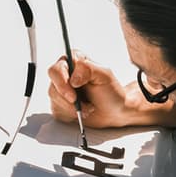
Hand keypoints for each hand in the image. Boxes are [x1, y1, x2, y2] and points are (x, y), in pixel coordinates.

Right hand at [47, 54, 175, 129]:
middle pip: (53, 80)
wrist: (123, 113)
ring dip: (70, 106)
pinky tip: (82, 113)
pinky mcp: (64, 105)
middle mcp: (69, 74)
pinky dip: (69, 114)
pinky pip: (57, 109)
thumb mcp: (105, 77)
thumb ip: (89, 68)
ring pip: (54, 96)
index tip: (74, 89)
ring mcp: (65, 90)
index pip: (59, 63)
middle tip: (80, 104)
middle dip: (67, 94)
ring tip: (88, 108)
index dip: (63, 77)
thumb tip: (75, 70)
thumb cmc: (117, 95)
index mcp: (78, 62)